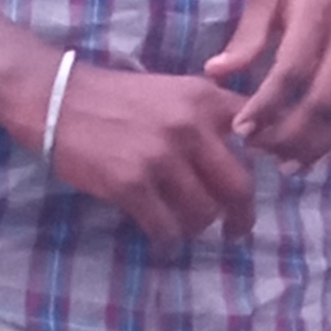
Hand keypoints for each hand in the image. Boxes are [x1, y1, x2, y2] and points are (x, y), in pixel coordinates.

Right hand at [46, 62, 257, 243]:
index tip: (270, 181)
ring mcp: (160, 158)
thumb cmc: (117, 98)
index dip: (273, 162)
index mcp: (204, 99)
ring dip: (196, 227)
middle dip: (241, 216)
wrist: (57, 98)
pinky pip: (165, 228)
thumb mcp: (173, 91)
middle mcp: (189, 127)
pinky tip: (161, 237)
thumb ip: (211, 114)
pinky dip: (166, 239)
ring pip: (203, 214)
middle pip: (239, 188)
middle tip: (237, 229)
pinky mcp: (131, 185)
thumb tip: (252, 148)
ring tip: (184, 225)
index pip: (258, 133)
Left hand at [202, 0, 330, 167]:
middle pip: (325, 101)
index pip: (293, 70)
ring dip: (319, 145)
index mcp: (319, 8)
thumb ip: (247, 34)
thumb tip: (215, 74)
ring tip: (287, 161)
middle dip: (290, 135)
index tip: (241, 128)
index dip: (266, 105)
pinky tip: (317, 145)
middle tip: (260, 150)